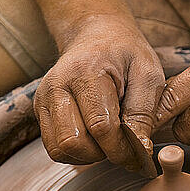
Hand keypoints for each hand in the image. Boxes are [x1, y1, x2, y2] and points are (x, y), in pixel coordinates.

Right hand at [34, 14, 164, 167]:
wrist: (96, 34)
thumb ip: (144, 112)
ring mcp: (43, 99)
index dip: (121, 148)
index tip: (139, 152)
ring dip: (87, 156)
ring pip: (59, 150)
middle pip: (73, 142)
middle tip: (121, 145)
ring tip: (108, 142)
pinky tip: (94, 140)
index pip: (100, 127)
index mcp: (86, 72)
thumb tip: (140, 148)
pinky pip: (54, 148)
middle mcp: (57, 86)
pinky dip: (76, 153)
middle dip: (102, 153)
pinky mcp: (41, 110)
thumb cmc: (126, 54)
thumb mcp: (148, 74)